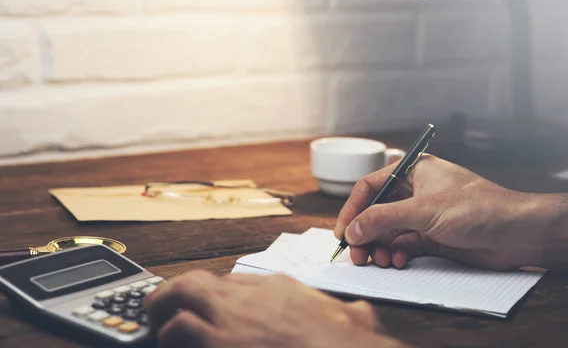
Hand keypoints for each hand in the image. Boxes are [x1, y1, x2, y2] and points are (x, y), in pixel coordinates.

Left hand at [144, 270, 405, 347]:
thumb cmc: (349, 340)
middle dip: (178, 290)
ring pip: (183, 292)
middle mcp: (253, 295)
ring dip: (164, 306)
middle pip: (202, 280)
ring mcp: (235, 315)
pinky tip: (168, 343)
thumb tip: (361, 311)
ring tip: (155, 320)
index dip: (214, 295)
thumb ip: (352, 311)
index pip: (234, 282)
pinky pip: (180, 328)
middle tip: (163, 305)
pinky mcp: (221, 341)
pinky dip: (169, 334)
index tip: (206, 306)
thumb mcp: (357, 317)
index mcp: (281, 287)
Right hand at [334, 154, 541, 270]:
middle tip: (358, 255)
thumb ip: (383, 219)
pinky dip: (398, 253)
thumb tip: (351, 230)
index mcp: (412, 172)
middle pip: (376, 211)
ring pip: (389, 231)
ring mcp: (423, 215)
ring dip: (380, 247)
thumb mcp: (423, 211)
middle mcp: (415, 191)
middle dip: (365, 233)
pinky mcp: (432, 236)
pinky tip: (399, 261)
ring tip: (380, 261)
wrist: (517, 233)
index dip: (353, 209)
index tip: (343, 232)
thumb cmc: (477, 208)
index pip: (370, 187)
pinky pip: (404, 244)